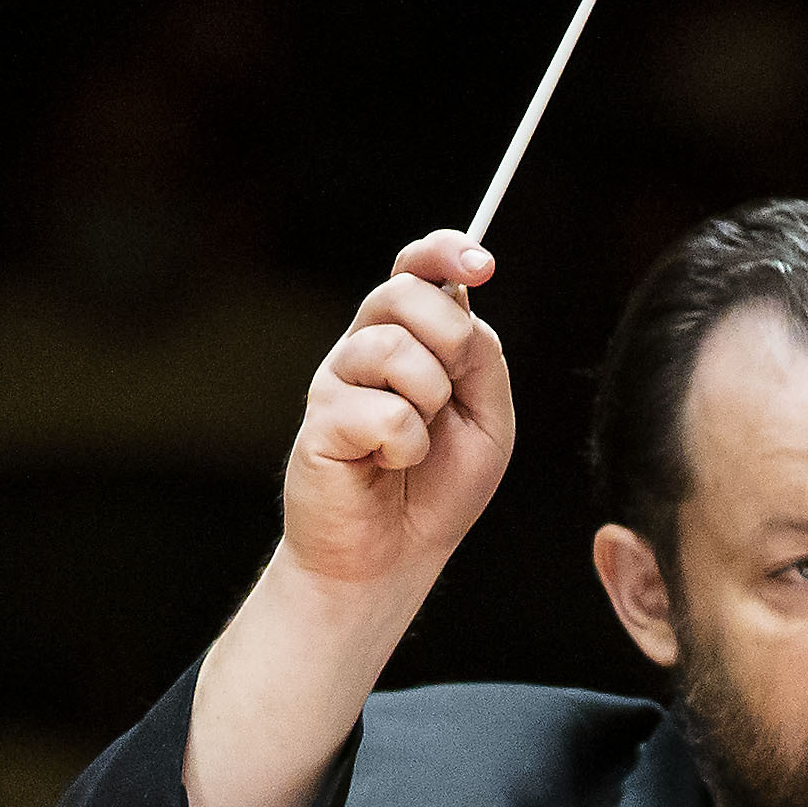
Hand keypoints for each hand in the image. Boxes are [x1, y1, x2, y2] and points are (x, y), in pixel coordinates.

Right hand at [281, 233, 515, 592]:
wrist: (392, 555)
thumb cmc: (437, 487)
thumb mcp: (487, 419)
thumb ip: (482, 360)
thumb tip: (460, 306)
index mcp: (409, 337)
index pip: (417, 268)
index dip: (444, 251)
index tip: (481, 265)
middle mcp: (366, 346)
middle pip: (407, 292)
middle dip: (450, 340)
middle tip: (447, 397)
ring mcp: (337, 380)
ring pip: (395, 349)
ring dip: (429, 405)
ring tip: (414, 444)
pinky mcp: (320, 420)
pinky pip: (385, 413)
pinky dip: (405, 448)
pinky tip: (388, 465)